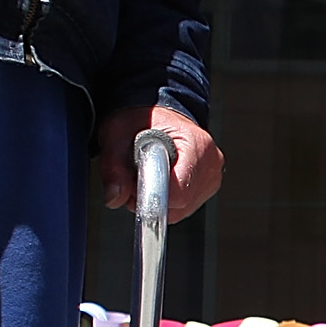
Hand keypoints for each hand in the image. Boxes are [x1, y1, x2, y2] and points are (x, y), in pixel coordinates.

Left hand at [95, 103, 223, 220]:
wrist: (157, 116)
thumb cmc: (142, 121)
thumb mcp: (116, 134)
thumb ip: (113, 167)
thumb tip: (116, 196)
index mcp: (196, 144)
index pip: (179, 192)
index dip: (151, 194)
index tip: (135, 184)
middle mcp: (211, 162)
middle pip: (180, 204)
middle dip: (153, 198)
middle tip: (137, 176)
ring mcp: (212, 175)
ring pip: (182, 210)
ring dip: (160, 201)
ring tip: (150, 176)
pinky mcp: (209, 186)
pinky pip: (185, 208)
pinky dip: (168, 201)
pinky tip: (161, 181)